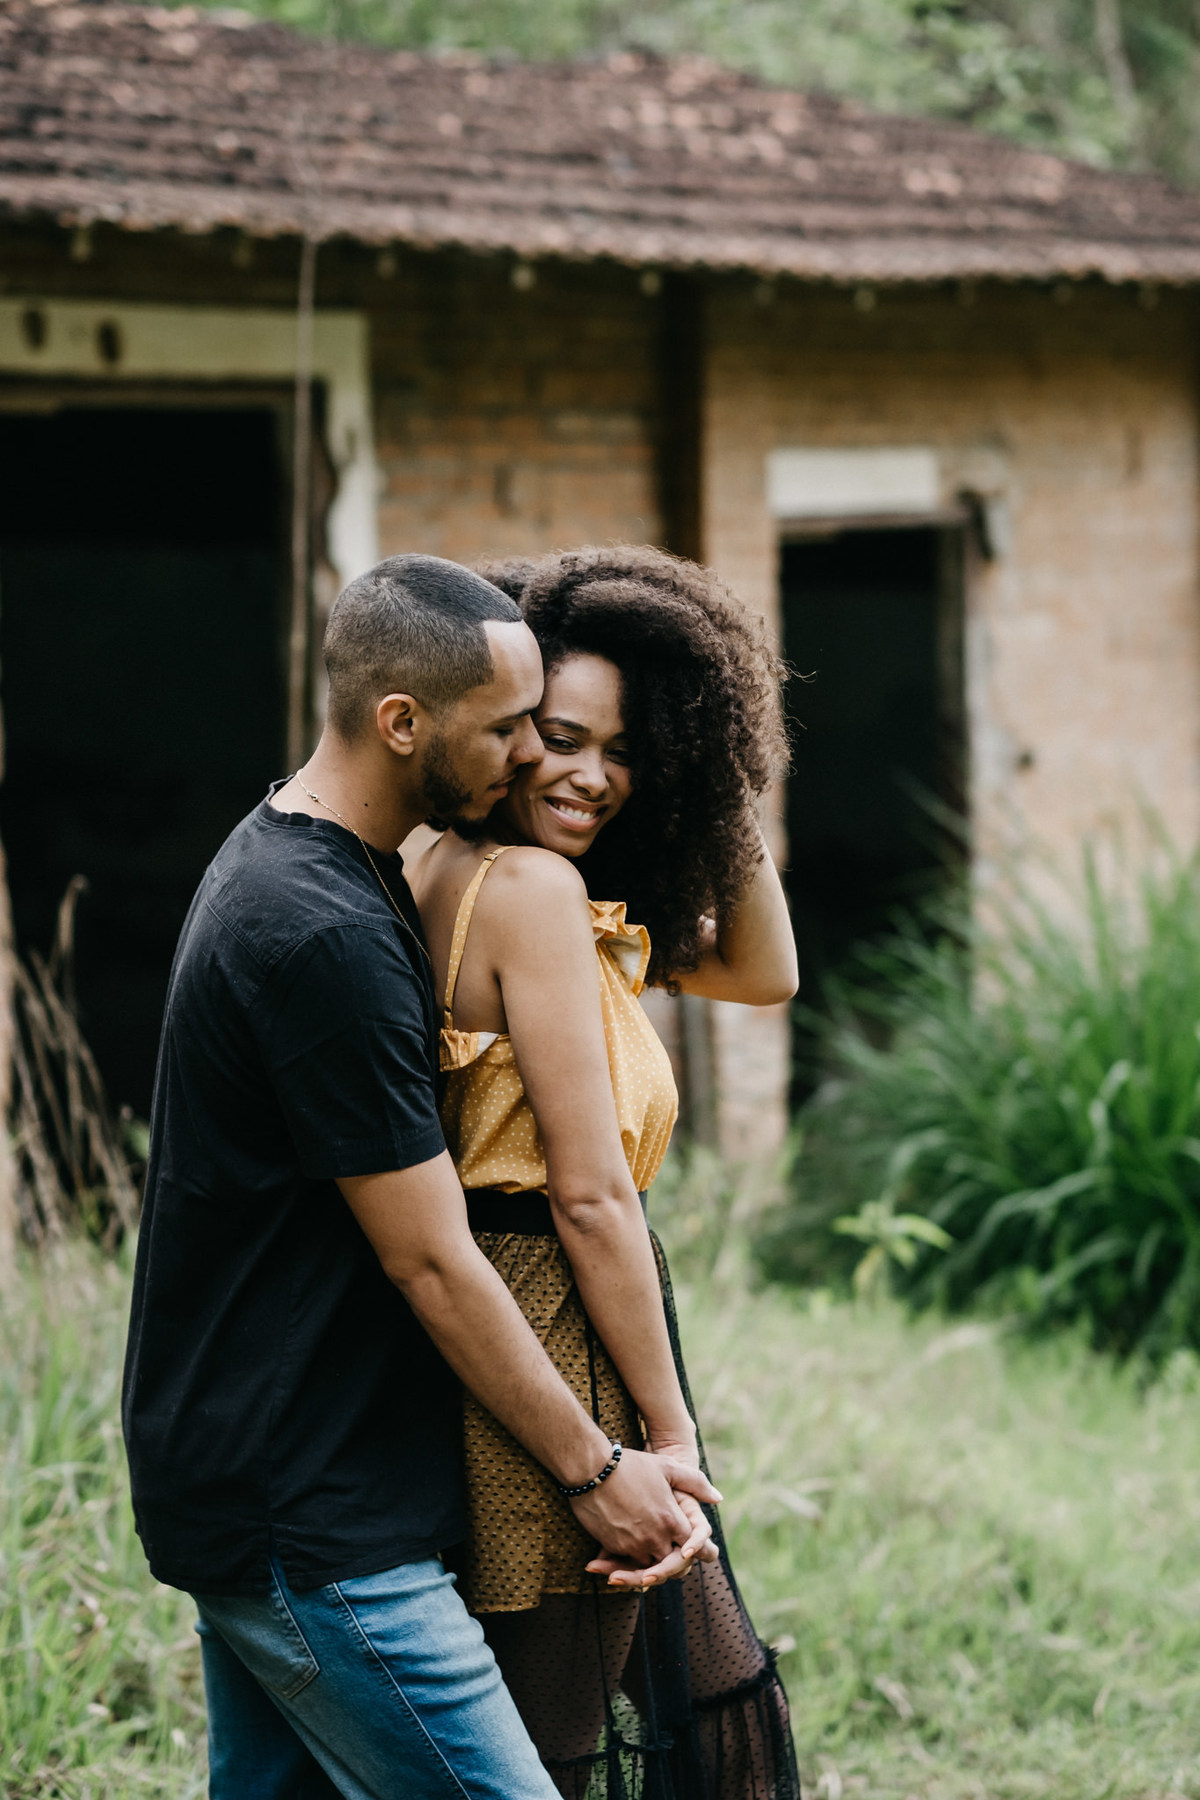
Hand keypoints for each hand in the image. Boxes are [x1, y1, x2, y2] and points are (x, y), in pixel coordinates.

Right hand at [567, 1446, 705, 1570]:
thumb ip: (695, 1483)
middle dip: (670, 1561)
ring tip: (643, 1554)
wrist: (592, 1469)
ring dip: (647, 1563)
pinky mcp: (614, 1546)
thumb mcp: (667, 1467)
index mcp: (672, 1520)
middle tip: (667, 1557)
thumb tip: (718, 1498)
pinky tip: (623, 1551)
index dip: (693, 1549)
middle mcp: (656, 1538)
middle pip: (671, 1562)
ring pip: (648, 1565)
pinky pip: (625, 1562)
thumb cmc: (631, 1465)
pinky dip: (625, 1561)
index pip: (691, 1547)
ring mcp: (634, 1545)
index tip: (688, 1548)